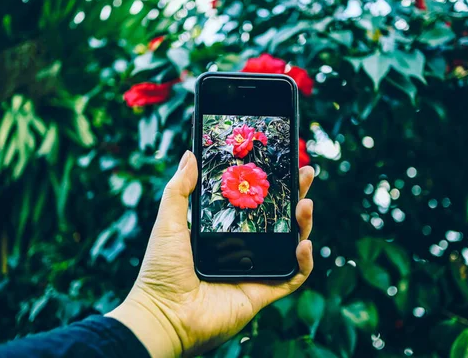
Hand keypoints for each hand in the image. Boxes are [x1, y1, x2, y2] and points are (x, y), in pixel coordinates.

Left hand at [107, 151, 314, 356]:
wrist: (164, 313)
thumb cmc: (161, 269)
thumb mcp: (169, 221)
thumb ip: (179, 189)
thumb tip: (189, 154)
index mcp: (225, 232)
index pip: (255, 204)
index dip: (271, 185)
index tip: (282, 164)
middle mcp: (243, 250)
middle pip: (279, 220)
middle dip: (296, 197)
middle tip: (305, 174)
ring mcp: (255, 271)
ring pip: (291, 245)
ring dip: (303, 224)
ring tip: (306, 204)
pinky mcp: (262, 292)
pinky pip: (293, 278)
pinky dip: (304, 263)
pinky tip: (303, 244)